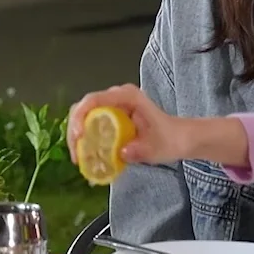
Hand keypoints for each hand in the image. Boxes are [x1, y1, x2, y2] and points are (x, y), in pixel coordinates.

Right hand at [66, 84, 191, 165]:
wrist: (179, 138)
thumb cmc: (170, 139)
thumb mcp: (156, 148)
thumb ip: (140, 150)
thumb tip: (121, 152)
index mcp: (128, 96)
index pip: (95, 99)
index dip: (81, 116)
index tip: (79, 136)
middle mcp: (117, 96)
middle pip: (84, 106)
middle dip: (74, 128)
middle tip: (75, 153)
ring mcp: (113, 105)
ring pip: (84, 115)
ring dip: (76, 135)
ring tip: (78, 157)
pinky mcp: (110, 115)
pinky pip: (90, 122)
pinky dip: (84, 137)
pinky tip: (85, 154)